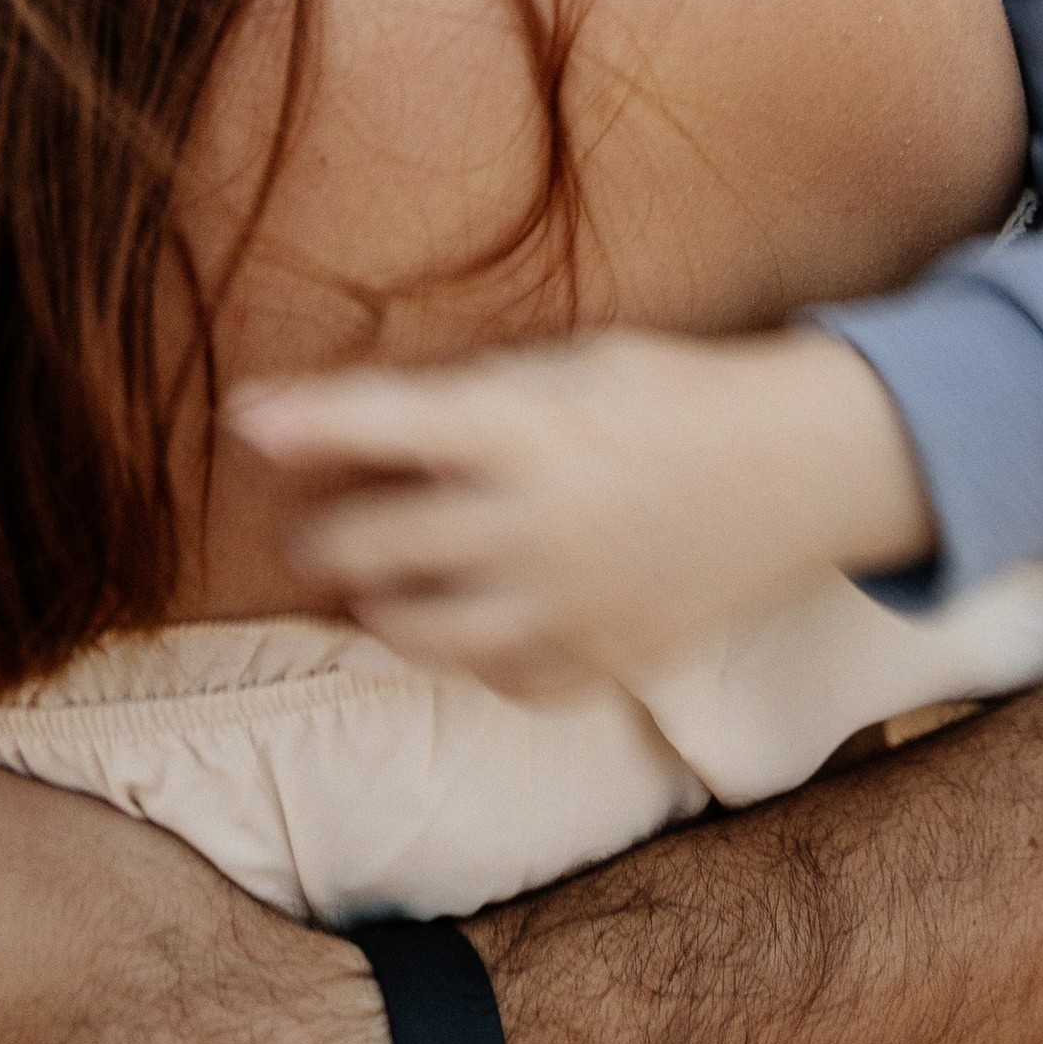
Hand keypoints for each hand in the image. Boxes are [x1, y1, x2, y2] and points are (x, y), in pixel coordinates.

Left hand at [227, 324, 935, 698]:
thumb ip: (466, 401)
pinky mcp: (601, 662)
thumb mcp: (573, 365)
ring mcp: (569, 604)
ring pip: (415, 633)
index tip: (242, 419)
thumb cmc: (671, 397)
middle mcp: (538, 522)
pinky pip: (496, 678)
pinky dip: (468, 653)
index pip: (384, 424)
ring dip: (376, 607)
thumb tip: (345, 427)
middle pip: (371, 546)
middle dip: (320, 536)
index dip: (303, 422)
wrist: (800, 470)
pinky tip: (469, 619)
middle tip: (311, 529)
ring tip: (372, 587)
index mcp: (529, 427)